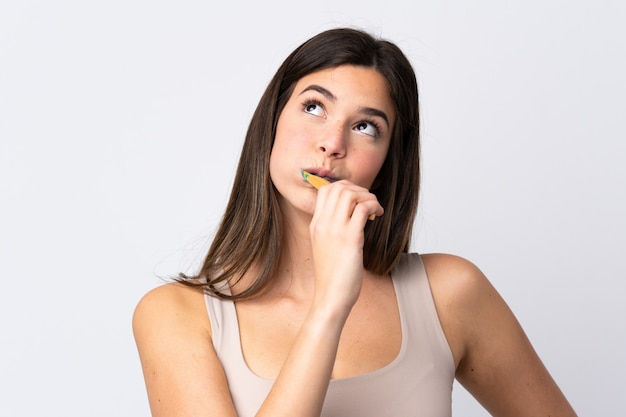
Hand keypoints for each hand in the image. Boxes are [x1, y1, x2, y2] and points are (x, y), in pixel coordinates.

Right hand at [308, 180, 383, 314]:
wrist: (330, 297)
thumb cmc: (332, 276)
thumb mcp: (326, 246)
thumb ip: (333, 229)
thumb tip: (351, 215)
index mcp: (315, 225)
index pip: (325, 190)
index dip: (345, 188)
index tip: (357, 200)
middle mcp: (323, 224)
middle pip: (338, 187)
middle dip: (358, 189)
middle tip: (369, 203)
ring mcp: (335, 230)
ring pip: (350, 194)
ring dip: (367, 196)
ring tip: (375, 209)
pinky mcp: (351, 239)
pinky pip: (363, 208)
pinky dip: (373, 206)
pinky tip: (378, 215)